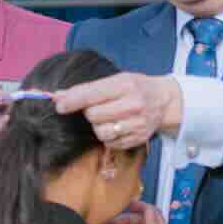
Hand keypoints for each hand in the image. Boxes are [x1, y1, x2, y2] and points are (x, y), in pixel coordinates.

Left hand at [55, 72, 181, 150]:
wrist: (164, 101)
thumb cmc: (136, 87)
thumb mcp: (116, 80)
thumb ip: (87, 89)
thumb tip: (58, 96)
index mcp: (125, 85)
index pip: (92, 94)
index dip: (72, 100)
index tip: (59, 105)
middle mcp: (133, 104)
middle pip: (93, 115)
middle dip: (90, 112)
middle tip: (98, 107)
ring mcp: (137, 124)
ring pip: (100, 131)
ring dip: (98, 126)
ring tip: (108, 118)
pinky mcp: (137, 139)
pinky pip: (110, 143)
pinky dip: (108, 136)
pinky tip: (117, 127)